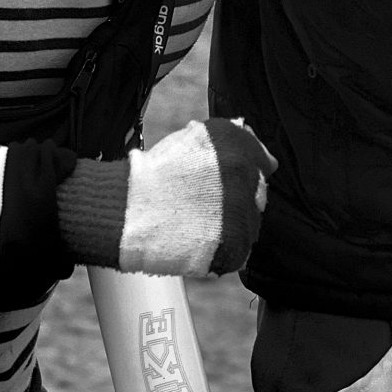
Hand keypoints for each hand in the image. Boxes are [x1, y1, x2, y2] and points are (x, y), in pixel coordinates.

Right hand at [58, 118, 275, 277]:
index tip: (221, 184)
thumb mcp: (196, 138)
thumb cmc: (154, 174)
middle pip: (257, 196)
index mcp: (240, 149)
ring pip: (250, 225)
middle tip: (202, 207)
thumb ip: (238, 142)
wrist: (121, 209)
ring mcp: (241, 214)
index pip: (263, 165)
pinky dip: (221, 252)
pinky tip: (196, 242)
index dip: (241, 175)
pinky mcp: (232, 247)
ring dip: (229, 227)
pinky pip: (239, 253)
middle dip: (236, 201)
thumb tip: (269, 162)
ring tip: (195, 225)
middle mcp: (246, 178)